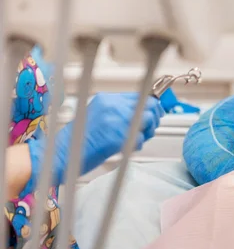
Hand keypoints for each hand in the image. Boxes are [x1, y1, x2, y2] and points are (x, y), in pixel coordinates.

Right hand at [27, 93, 163, 188]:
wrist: (62, 152)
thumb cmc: (78, 139)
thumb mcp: (98, 115)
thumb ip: (118, 111)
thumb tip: (142, 112)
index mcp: (107, 99)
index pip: (140, 96)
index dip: (151, 105)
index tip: (154, 112)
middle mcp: (113, 106)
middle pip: (149, 105)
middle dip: (153, 118)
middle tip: (148, 128)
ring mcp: (117, 120)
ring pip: (148, 121)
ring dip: (147, 132)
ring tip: (136, 139)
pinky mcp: (119, 137)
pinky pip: (140, 139)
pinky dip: (137, 145)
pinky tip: (126, 148)